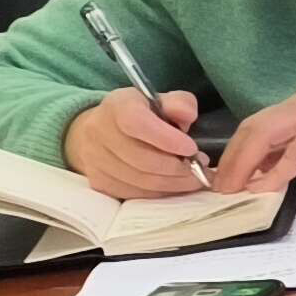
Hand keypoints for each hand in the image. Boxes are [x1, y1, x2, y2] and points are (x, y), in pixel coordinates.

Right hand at [64, 85, 209, 198]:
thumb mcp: (161, 101)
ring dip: (174, 183)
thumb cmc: (140, 114)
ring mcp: (95, 160)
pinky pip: (135, 194)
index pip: (137, 123)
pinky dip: (161, 193)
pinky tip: (176, 185)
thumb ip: (179, 103)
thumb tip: (189, 115)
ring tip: (194, 177)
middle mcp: (99, 132)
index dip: (166, 139)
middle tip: (200, 166)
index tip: (191, 148)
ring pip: (141, 181)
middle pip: (142, 159)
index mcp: (117, 107)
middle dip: (178, 167)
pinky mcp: (99, 183)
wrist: (100, 132)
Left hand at [214, 85, 295, 194]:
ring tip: (234, 188)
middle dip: (233, 159)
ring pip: (267, 134)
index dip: (236, 152)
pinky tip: (265, 186)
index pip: (257, 125)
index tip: (224, 178)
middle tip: (219, 187)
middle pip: (254, 127)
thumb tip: (266, 173)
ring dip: (246, 164)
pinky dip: (277, 170)